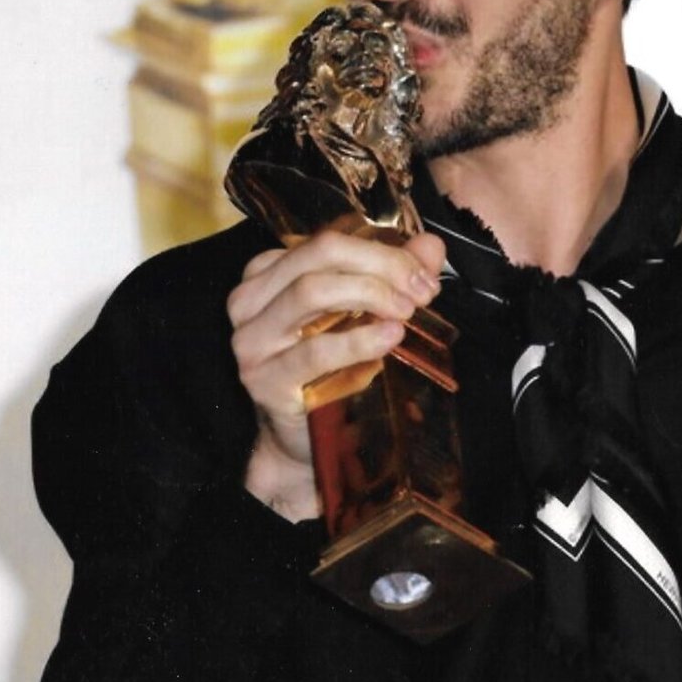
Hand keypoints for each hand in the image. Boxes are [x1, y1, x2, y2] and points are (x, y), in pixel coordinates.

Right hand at [228, 230, 444, 519]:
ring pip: (311, 291)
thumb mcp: (363, 314)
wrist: (305, 440)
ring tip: (407, 312)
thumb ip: (394, 275)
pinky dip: (358, 340)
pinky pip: (314, 351)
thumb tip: (430, 246)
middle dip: (381, 266)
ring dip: (370, 294)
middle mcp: (251, 300)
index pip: (328, 241)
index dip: (383, 250)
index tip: (424, 272)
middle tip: (422, 291)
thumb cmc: (333, 369)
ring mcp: (252, 341)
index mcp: (269, 272)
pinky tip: (390, 337)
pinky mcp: (264, 381)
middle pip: (320, 255)